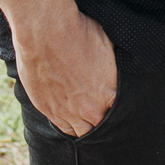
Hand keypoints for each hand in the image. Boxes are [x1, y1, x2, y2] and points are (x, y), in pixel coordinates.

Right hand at [12, 0, 117, 136]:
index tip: (112, 103)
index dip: (115, 108)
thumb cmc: (78, 33)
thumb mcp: (106, 45)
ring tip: (84, 115)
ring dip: (84, 124)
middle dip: (100, 119)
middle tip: (98, 109)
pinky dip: (67, 123)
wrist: (46, 31)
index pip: (118, 114)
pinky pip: (62, 127)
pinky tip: (69, 115)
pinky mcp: (48, 110)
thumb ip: (112, 67)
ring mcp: (68, 112)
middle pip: (100, 126)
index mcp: (109, 93)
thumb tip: (114, 68)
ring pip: (81, 132)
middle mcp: (90, 109)